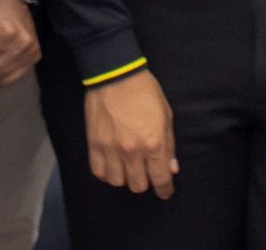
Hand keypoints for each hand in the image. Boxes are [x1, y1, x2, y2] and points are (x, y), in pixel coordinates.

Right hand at [84, 69, 176, 197]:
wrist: (115, 74)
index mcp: (154, 143)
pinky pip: (99, 172)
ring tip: (128, 167)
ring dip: (126, 178)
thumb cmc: (145, 92)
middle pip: (139, 185)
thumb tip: (171, 168)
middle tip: (146, 172)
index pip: (160, 179)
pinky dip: (107, 173)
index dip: (165, 190)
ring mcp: (111, 149)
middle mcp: (132, 151)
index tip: (165, 192)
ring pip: (118, 182)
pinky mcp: (94, 144)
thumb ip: (169, 145)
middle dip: (146, 182)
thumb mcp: (165, 115)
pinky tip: (113, 164)